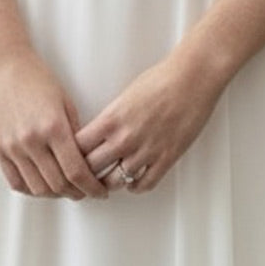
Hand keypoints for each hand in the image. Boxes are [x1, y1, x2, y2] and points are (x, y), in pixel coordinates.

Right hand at [0, 42, 108, 200]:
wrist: (4, 67)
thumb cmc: (38, 79)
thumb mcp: (66, 102)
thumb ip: (75, 133)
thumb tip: (86, 161)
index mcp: (53, 127)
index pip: (76, 171)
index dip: (91, 187)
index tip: (100, 191)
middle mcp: (31, 140)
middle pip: (58, 184)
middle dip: (77, 193)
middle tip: (87, 191)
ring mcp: (12, 147)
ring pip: (37, 188)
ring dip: (56, 194)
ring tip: (67, 189)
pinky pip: (16, 182)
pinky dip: (32, 190)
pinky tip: (43, 186)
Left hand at [75, 47, 224, 193]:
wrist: (193, 78)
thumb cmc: (161, 79)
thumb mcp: (125, 97)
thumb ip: (110, 119)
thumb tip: (100, 135)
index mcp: (111, 119)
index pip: (77, 147)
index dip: (71, 154)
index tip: (72, 157)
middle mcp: (125, 138)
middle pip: (91, 168)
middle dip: (85, 173)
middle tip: (84, 176)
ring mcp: (146, 151)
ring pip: (115, 182)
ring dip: (109, 183)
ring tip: (107, 181)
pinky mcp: (166, 158)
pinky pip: (144, 184)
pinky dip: (135, 186)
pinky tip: (133, 180)